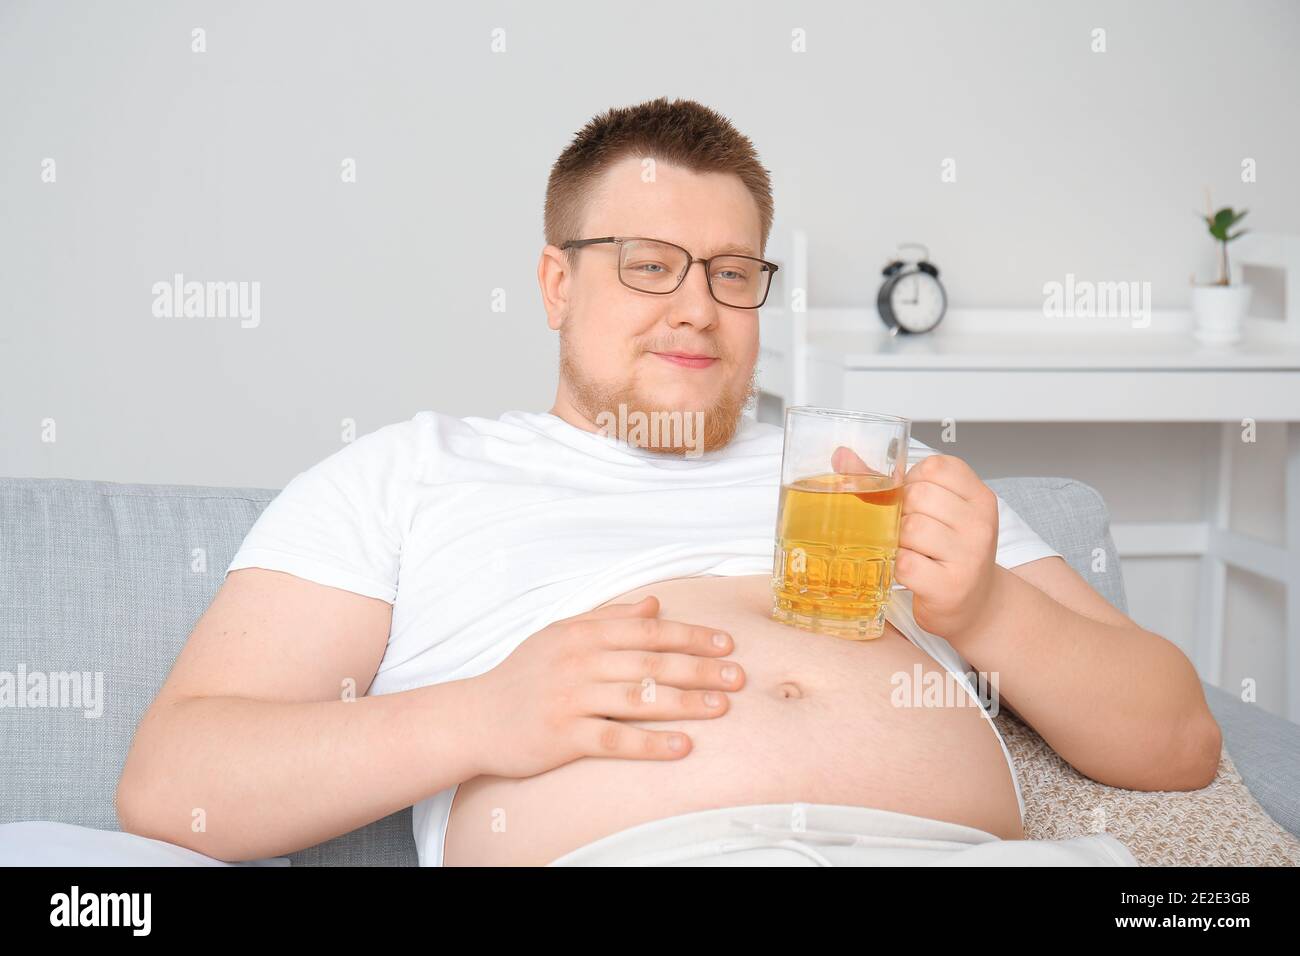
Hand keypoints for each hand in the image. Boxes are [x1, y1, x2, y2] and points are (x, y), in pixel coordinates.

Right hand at [467, 595, 744, 778]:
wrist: (476, 718)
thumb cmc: (525, 675)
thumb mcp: (561, 635)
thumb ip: (608, 618)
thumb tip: (654, 603)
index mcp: (582, 633)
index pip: (647, 629)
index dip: (690, 635)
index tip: (726, 644)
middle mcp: (579, 662)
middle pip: (651, 662)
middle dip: (700, 668)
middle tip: (738, 677)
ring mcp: (571, 699)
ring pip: (639, 698)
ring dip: (686, 703)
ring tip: (723, 707)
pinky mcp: (563, 736)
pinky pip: (615, 738)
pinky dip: (651, 742)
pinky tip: (682, 746)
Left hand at [896, 453, 999, 639]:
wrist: (975, 604)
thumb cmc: (948, 553)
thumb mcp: (934, 512)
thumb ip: (889, 483)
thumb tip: (842, 456)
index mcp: (978, 497)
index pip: (935, 467)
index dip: (913, 483)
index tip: (917, 504)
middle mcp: (980, 523)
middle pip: (919, 496)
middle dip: (902, 513)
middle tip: (910, 533)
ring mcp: (970, 555)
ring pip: (911, 528)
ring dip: (899, 541)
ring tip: (911, 551)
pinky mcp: (951, 586)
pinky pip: (906, 563)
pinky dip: (898, 567)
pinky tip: (910, 571)